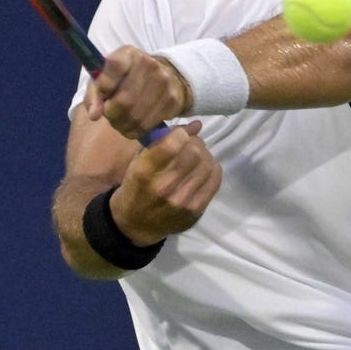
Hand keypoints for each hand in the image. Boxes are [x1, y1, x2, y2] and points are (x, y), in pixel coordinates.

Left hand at [85, 46, 191, 138]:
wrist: (169, 76)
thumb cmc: (128, 78)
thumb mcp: (108, 77)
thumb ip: (95, 93)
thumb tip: (94, 115)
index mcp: (128, 54)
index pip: (113, 68)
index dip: (104, 85)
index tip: (102, 93)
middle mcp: (149, 65)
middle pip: (122, 102)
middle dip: (111, 113)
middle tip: (110, 113)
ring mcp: (164, 82)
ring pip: (134, 118)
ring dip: (122, 124)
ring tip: (121, 120)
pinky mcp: (173, 100)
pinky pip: (146, 125)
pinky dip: (135, 130)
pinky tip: (133, 123)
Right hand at [107, 121, 221, 245]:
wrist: (136, 224)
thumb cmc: (136, 185)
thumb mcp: (140, 160)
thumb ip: (164, 140)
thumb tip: (196, 125)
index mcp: (144, 172)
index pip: (173, 144)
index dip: (181, 134)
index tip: (180, 135)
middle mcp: (163, 187)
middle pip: (194, 153)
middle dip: (195, 143)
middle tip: (191, 144)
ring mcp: (182, 202)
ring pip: (207, 165)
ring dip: (205, 155)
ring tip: (197, 156)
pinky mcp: (196, 211)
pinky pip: (215, 180)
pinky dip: (212, 168)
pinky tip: (203, 168)